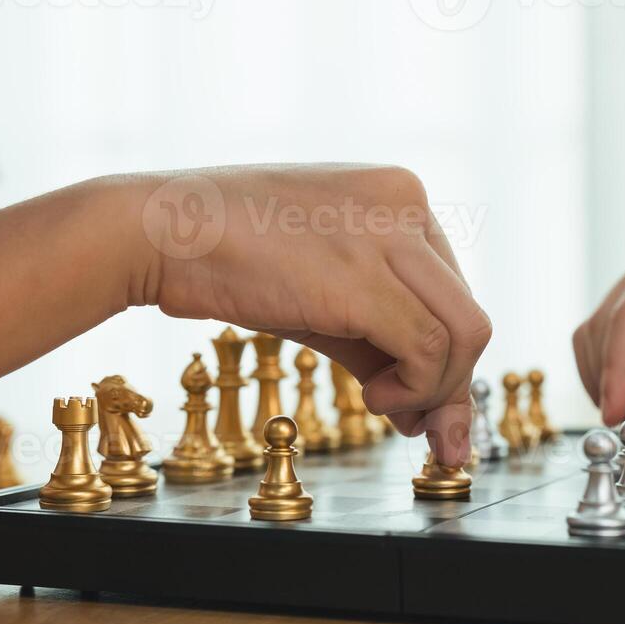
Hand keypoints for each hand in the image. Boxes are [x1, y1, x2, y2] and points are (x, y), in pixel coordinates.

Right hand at [127, 164, 490, 464]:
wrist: (156, 229)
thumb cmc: (227, 259)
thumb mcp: (322, 292)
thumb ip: (378, 341)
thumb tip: (427, 415)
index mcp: (399, 193)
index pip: (452, 286)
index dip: (443, 352)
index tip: (420, 401)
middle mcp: (407, 202)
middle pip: (468, 312)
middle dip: (452, 385)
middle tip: (424, 430)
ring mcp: (391, 234)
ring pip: (467, 334)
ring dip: (435, 391)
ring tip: (384, 406)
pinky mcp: (366, 278)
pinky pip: (429, 351)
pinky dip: (414, 391)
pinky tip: (373, 399)